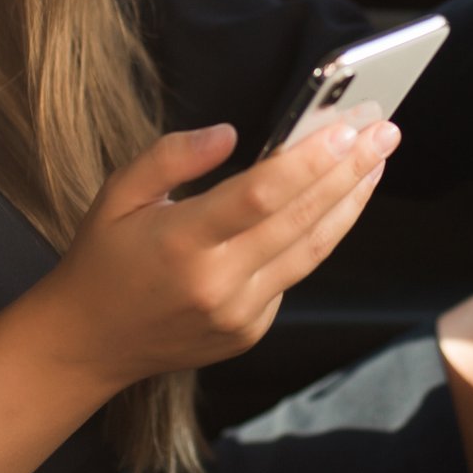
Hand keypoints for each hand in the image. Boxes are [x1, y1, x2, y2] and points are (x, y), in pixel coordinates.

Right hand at [40, 108, 399, 389]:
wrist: (87, 343)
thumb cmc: (103, 259)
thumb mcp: (116, 194)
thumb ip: (171, 157)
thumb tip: (228, 134)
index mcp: (181, 241)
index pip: (260, 195)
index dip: (309, 161)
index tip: (347, 128)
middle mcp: (217, 283)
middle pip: (300, 220)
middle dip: (349, 172)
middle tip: (384, 133)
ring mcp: (238, 314)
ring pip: (310, 251)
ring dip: (348, 204)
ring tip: (375, 164)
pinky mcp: (250, 332)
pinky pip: (291, 277)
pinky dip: (313, 238)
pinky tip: (332, 204)